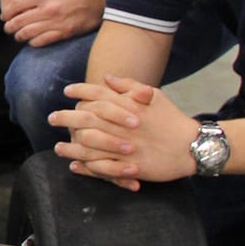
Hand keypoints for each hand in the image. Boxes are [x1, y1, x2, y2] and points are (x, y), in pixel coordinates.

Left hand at [2, 0, 107, 47]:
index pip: (16, 6)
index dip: (7, 13)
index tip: (4, 16)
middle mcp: (46, 10)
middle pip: (19, 22)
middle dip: (9, 26)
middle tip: (8, 28)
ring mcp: (55, 23)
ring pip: (28, 34)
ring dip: (19, 36)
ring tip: (17, 35)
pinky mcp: (64, 32)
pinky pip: (43, 41)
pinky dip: (33, 42)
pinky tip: (32, 40)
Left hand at [50, 76, 195, 188]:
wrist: (192, 146)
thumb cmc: (172, 119)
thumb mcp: (154, 95)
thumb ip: (129, 86)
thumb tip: (107, 77)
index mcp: (129, 105)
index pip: (98, 94)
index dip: (80, 90)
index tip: (67, 91)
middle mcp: (123, 124)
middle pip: (87, 118)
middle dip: (66, 117)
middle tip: (52, 118)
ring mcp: (125, 146)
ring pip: (90, 146)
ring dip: (71, 147)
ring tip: (58, 147)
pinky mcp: (130, 166)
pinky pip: (102, 167)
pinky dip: (86, 168)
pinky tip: (75, 167)